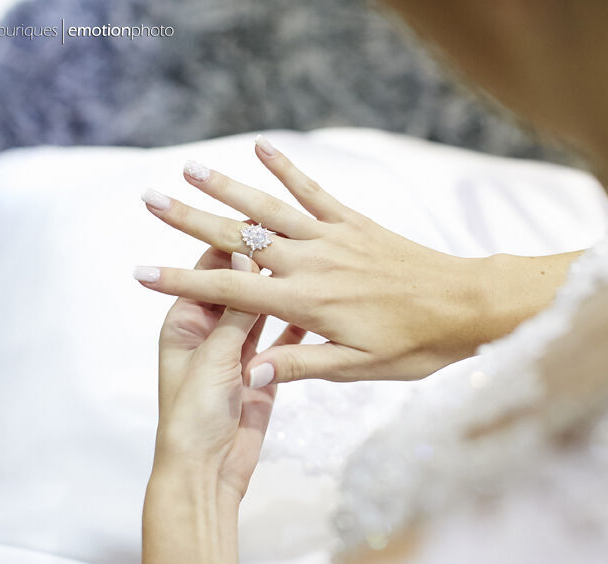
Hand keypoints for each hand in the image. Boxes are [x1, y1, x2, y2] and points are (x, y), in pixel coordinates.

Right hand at [137, 135, 572, 385]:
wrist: (466, 305)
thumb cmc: (416, 344)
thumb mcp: (358, 368)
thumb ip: (301, 365)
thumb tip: (248, 370)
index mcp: (305, 302)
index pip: (229, 291)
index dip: (181, 281)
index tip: (141, 272)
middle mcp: (310, 262)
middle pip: (238, 239)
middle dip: (190, 220)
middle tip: (149, 200)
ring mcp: (332, 238)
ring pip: (268, 209)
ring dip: (227, 187)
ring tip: (190, 167)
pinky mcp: (354, 224)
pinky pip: (314, 192)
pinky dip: (287, 170)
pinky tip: (264, 148)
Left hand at [149, 246, 305, 498]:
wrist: (206, 471)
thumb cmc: (194, 415)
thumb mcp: (215, 356)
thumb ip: (235, 311)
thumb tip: (247, 260)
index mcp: (185, 323)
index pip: (210, 273)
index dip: (234, 249)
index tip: (263, 226)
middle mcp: (210, 333)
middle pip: (238, 288)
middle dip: (261, 266)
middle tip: (293, 241)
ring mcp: (237, 353)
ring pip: (261, 312)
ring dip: (279, 293)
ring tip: (309, 266)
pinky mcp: (261, 372)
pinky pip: (281, 342)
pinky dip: (296, 327)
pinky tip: (317, 307)